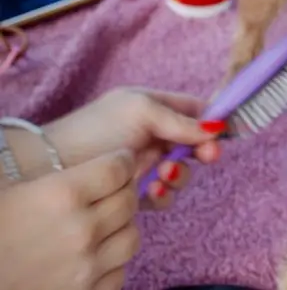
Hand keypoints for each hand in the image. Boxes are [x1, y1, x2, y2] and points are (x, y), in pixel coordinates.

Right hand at [0, 150, 140, 289]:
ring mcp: (85, 267)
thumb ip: (50, 174)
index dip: (120, 160)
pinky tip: (91, 254)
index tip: (117, 161)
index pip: (117, 167)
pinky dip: (111, 262)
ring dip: (120, 226)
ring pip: (131, 235)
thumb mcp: (7, 188)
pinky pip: (119, 272)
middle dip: (122, 190)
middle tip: (110, 189)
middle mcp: (80, 230)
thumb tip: (68, 157)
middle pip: (128, 199)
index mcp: (60, 195)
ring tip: (103, 222)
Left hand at [44, 89, 223, 207]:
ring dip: (181, 175)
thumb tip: (219, 127)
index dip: (214, 120)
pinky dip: (164, 194)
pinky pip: (164, 194)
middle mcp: (153, 134)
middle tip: (208, 157)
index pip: (195, 110)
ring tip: (165, 177)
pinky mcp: (136, 191)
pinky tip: (152, 193)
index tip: (228, 131)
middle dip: (203, 151)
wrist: (53, 166)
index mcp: (154, 106)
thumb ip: (181, 121)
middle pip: (195, 143)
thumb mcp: (142, 112)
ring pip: (183, 172)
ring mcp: (146, 163)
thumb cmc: (97, 130)